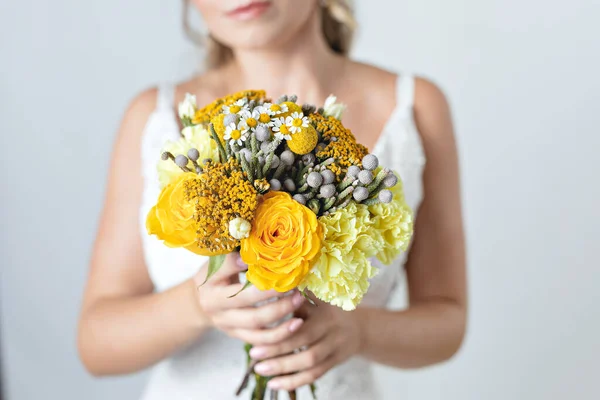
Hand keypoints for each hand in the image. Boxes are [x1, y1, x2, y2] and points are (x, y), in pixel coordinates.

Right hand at [193, 252, 305, 341]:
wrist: (199, 306)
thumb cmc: (214, 278)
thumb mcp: (215, 264)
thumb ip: (232, 256)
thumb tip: (254, 241)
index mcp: (209, 283)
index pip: (225, 270)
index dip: (241, 263)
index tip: (262, 256)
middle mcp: (216, 305)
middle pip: (244, 300)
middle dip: (271, 291)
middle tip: (293, 281)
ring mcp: (227, 323)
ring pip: (255, 323)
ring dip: (280, 312)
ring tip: (299, 300)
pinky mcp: (237, 336)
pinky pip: (260, 339)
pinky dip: (280, 335)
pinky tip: (297, 324)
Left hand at [248, 299, 363, 390]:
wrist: (359, 328)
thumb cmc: (327, 309)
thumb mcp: (317, 298)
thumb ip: (297, 297)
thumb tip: (271, 289)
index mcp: (324, 311)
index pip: (302, 323)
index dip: (282, 330)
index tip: (259, 330)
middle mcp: (332, 329)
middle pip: (305, 344)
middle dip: (278, 350)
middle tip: (254, 353)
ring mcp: (335, 348)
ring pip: (310, 363)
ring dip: (284, 368)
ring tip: (260, 370)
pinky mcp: (334, 363)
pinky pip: (314, 375)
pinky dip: (294, 381)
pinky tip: (275, 384)